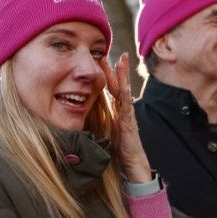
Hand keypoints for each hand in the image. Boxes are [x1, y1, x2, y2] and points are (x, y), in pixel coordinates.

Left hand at [102, 52, 151, 182]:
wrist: (132, 164)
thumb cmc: (120, 151)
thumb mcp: (106, 132)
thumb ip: (100, 122)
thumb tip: (84, 116)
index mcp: (117, 111)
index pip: (111, 89)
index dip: (106, 76)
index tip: (100, 61)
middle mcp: (123, 110)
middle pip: (118, 85)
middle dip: (114, 69)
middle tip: (107, 52)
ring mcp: (128, 114)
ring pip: (125, 90)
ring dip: (122, 75)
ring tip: (121, 59)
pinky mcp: (129, 122)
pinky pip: (128, 105)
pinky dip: (126, 93)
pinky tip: (125, 84)